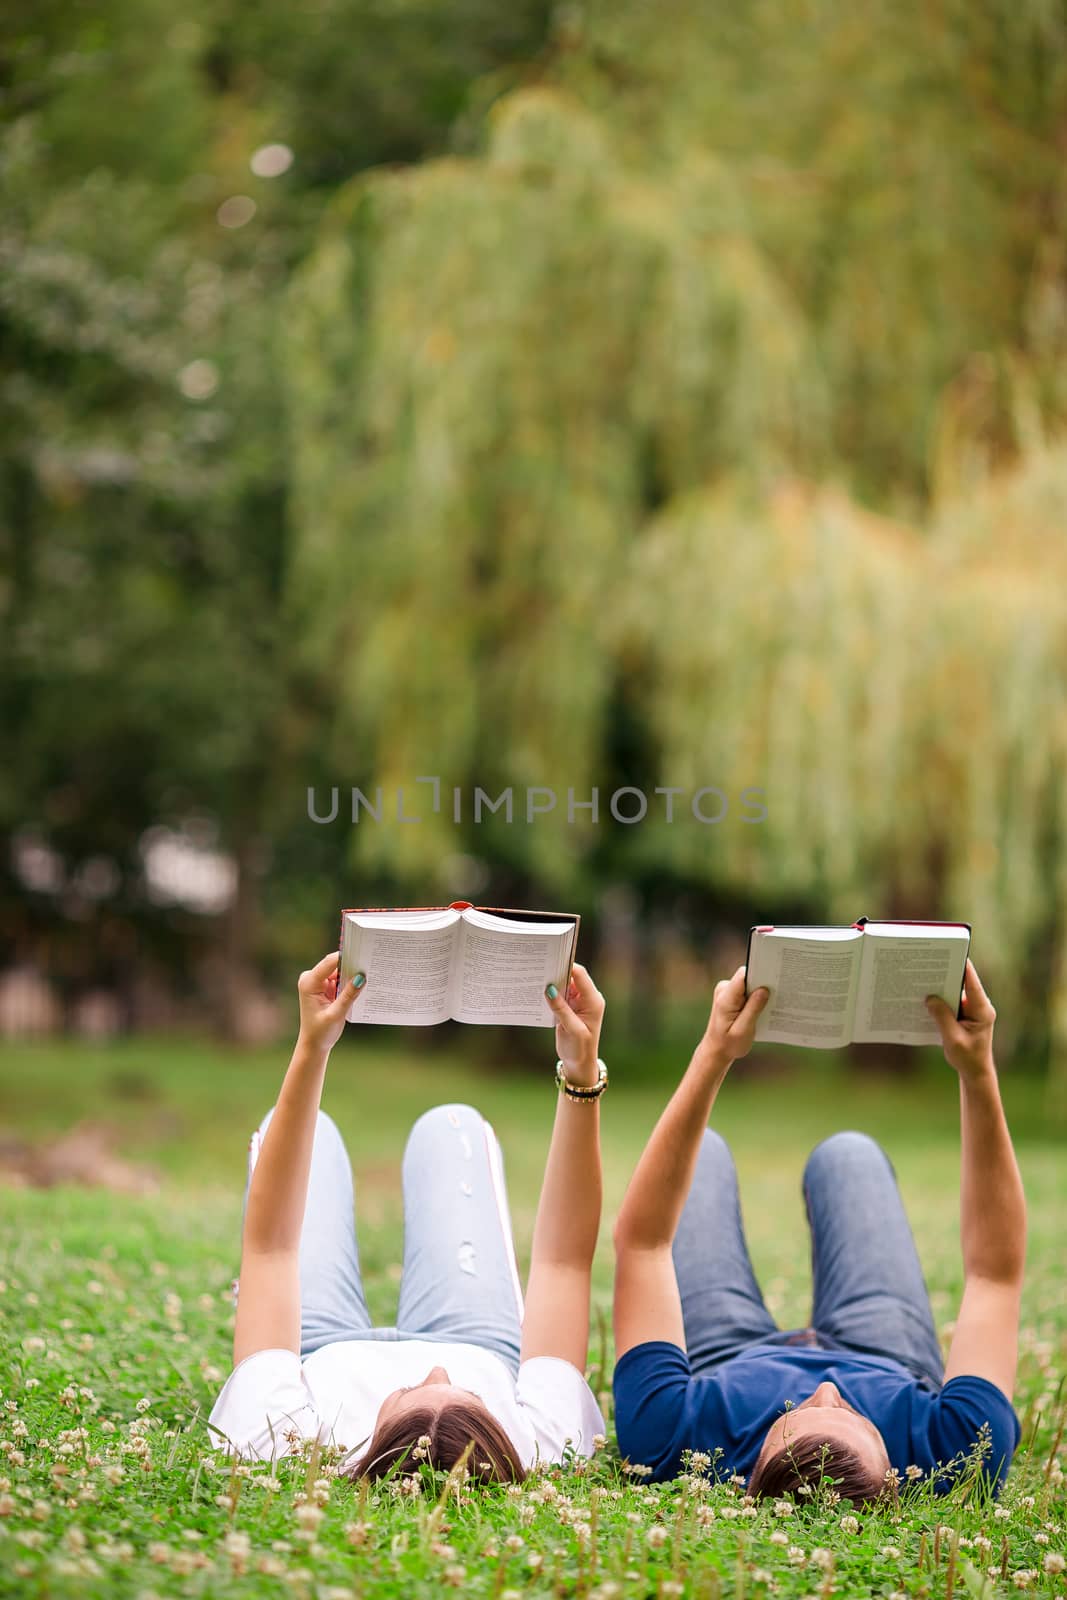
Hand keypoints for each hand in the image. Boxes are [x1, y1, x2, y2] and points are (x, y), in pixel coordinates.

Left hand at [297, 951, 365, 1054]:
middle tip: (370, 966)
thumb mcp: (336, 1014)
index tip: (364, 955)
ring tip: (369, 975)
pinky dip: (350, 981)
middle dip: (351, 965)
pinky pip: (340, 978)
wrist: (314, 1044)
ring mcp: (318, 982)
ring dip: (352, 974)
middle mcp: (311, 978)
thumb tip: (361, 977)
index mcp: (309, 983)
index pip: (330, 962)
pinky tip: (362, 984)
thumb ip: (349, 995)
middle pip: (335, 964)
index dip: (346, 957)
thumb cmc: (320, 1032)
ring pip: (339, 970)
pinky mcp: (325, 986)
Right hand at [544, 962, 604, 1088]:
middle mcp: (587, 998)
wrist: (580, 1064)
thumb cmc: (580, 1049)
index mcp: (593, 1001)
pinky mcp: (568, 1008)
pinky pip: (559, 994)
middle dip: (557, 971)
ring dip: (552, 981)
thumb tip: (549, 989)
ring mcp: (577, 1002)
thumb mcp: (572, 1030)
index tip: (551, 959)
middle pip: (572, 976)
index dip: (567, 965)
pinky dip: (549, 992)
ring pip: (564, 984)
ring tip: (535, 977)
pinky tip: (537, 991)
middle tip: (539, 966)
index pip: (580, 975)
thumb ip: (561, 1009)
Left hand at [701, 966, 768, 1064]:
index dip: (760, 973)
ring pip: (750, 984)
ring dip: (760, 993)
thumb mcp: (744, 1030)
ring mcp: (728, 991)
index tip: (774, 977)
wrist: (716, 1050)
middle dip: (763, 985)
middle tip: (778, 994)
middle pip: (749, 978)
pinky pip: (748, 990)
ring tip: (772, 1005)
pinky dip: (757, 998)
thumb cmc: (729, 1043)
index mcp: (726, 998)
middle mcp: (725, 989)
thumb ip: (753, 1009)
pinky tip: (765, 1009)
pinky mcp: (732, 995)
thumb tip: (764, 990)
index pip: (744, 975)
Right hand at [925, 958, 995, 1080]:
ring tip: (923, 980)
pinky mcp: (964, 1014)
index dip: (964, 967)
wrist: (974, 1072)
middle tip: (929, 965)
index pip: (973, 984)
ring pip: (955, 993)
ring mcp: (972, 1010)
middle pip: (962, 984)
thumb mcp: (953, 1039)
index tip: (952, 953)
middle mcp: (979, 1006)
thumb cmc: (967, 1058)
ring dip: (941, 988)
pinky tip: (925, 998)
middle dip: (946, 976)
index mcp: (982, 1010)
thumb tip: (929, 998)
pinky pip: (951, 1002)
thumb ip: (942, 1017)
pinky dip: (940, 1001)